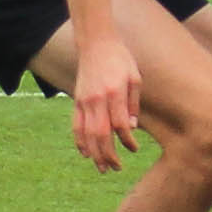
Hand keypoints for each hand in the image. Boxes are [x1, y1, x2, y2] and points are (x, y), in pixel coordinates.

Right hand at [71, 35, 142, 172]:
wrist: (96, 43)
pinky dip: (80, 142)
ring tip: (102, 168)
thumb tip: (130, 128)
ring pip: (86, 134)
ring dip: (94, 154)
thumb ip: (133, 103)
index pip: (120, 125)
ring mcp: (84, 101)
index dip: (127, 141)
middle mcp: (97, 99)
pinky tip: (86, 153)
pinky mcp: (76, 101)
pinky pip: (76, 126)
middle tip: (116, 168)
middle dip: (108, 155)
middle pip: (100, 135)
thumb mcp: (135, 78)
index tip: (134, 148)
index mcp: (114, 93)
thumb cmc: (120, 59)